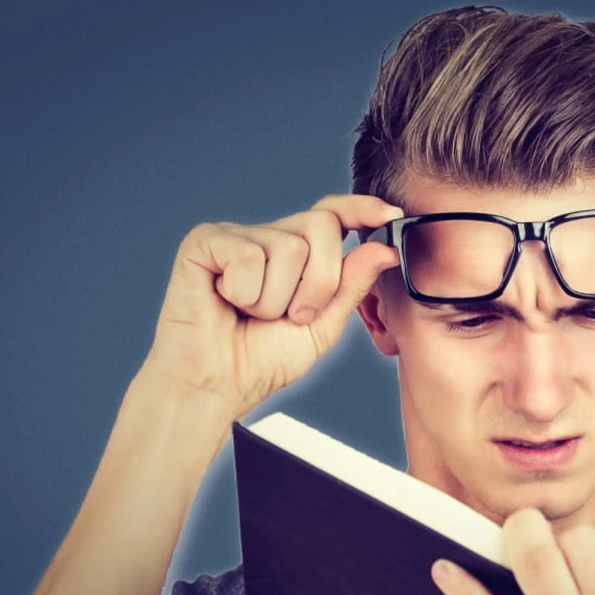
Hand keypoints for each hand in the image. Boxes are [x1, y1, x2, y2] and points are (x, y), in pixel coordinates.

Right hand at [139, 194, 401, 421]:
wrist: (218, 386)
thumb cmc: (262, 360)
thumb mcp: (323, 326)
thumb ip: (351, 286)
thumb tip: (384, 249)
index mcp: (298, 253)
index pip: (333, 214)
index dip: (361, 208)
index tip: (390, 215)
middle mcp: (268, 237)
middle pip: (321, 226)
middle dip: (320, 283)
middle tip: (293, 316)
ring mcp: (236, 236)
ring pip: (287, 246)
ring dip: (277, 299)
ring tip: (253, 314)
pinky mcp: (204, 243)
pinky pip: (247, 255)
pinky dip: (245, 293)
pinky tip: (227, 303)